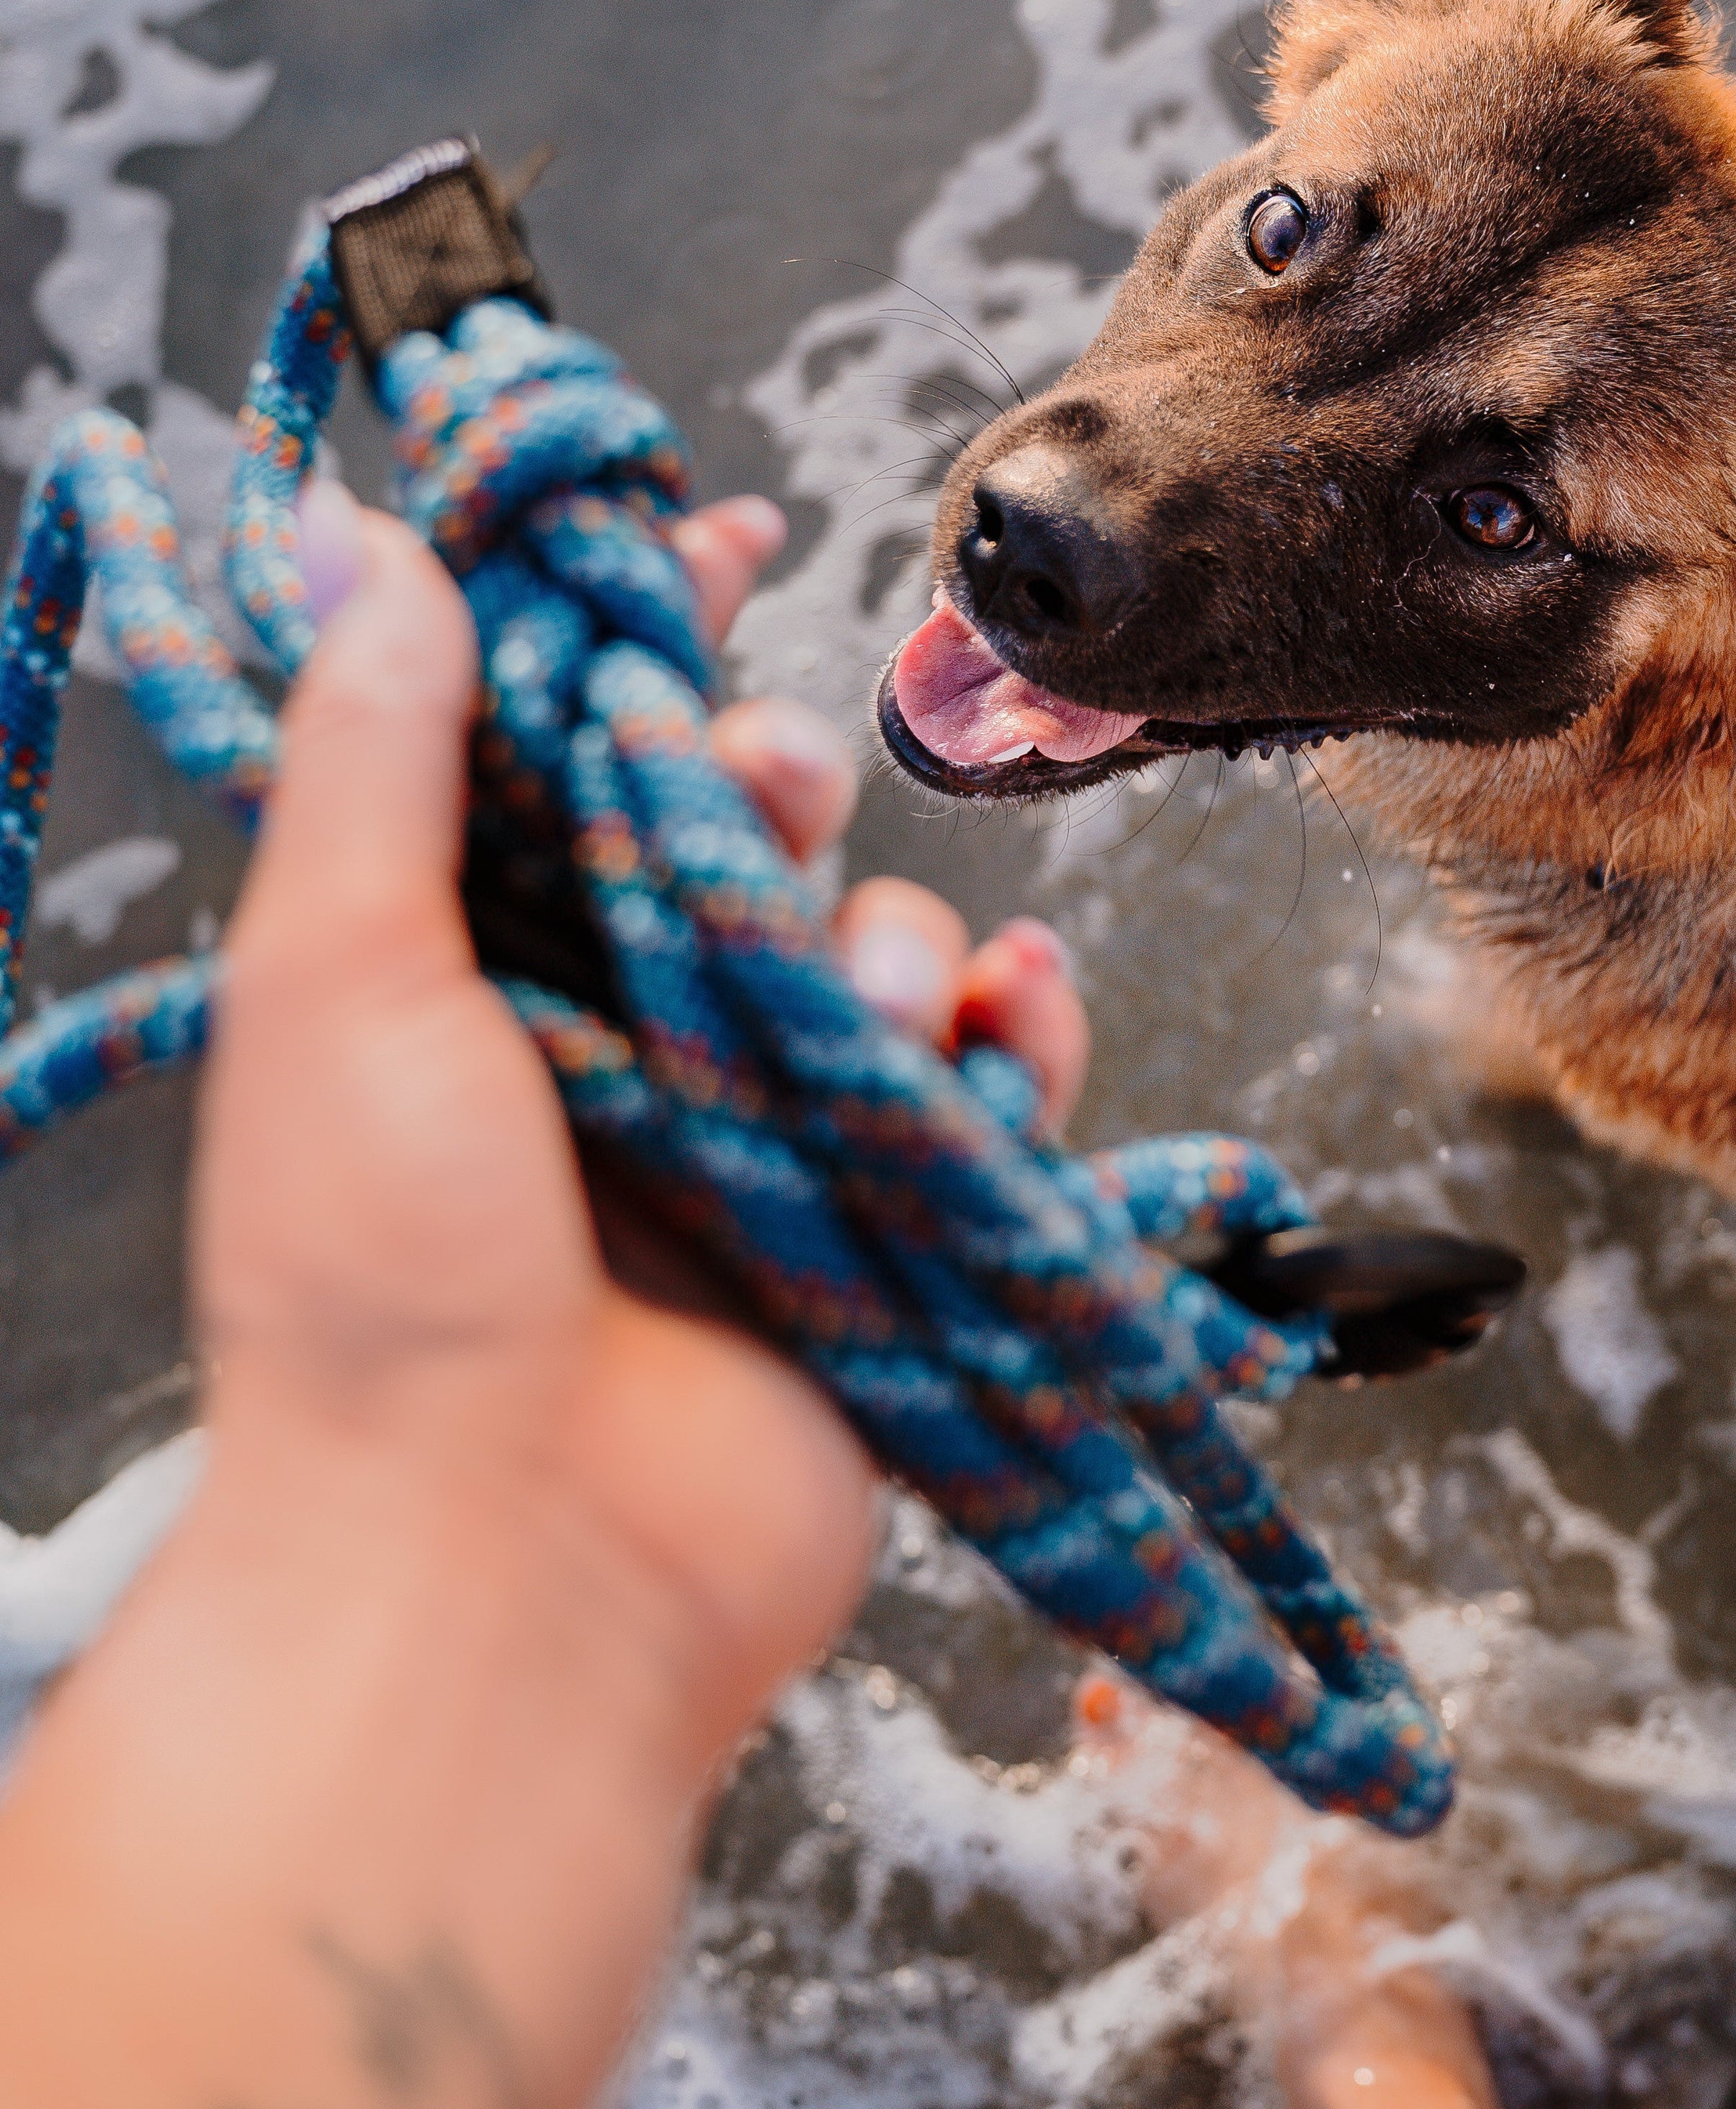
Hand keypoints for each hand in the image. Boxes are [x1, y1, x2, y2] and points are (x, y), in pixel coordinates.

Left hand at [0, 487, 1089, 2108]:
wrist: (507, 1577)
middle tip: (759, 790)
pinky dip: (1021, 1038)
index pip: (578, 755)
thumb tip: (345, 546)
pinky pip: (994, 1082)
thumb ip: (371, 757)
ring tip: (853, 1015)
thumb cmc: (384, 1287)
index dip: (640, 633)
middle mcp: (635, 1037)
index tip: (706, 531)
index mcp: (486, 971)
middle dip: (776, 780)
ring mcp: (771, 1135)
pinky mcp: (889, 1224)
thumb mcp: (343, 982)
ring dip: (892, 943)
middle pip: (754, 831)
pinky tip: (1008, 1022)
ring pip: (890, 943)